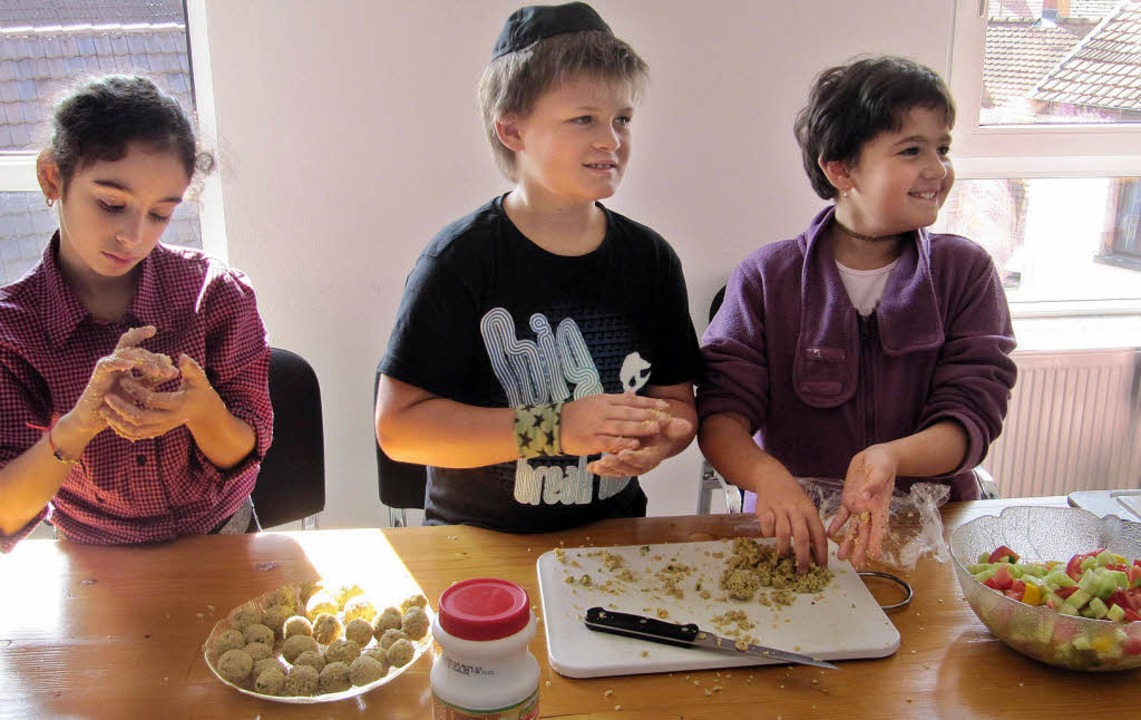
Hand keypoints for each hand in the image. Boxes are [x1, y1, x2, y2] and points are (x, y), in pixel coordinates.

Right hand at [69, 326, 166, 434]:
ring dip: (143, 361)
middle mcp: (115, 361)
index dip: (144, 337)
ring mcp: (106, 366)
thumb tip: (174, 371)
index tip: (155, 332)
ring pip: (125, 354)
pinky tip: (131, 365)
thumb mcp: (141, 390)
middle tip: (167, 369)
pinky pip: (108, 364)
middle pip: (136, 350)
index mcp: (125, 362)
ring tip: (156, 371)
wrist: (97, 419)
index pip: (136, 346)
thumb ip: (155, 379)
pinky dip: (120, 362)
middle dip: (153, 358)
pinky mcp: (97, 375)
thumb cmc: (118, 404)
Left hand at [101, 354, 216, 441]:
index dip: (136, 389)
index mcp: (178, 404)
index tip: (123, 378)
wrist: (203, 413)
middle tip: (107, 396)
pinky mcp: (157, 432)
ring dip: (118, 421)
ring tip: (104, 409)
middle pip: (141, 417)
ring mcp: (163, 428)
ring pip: (136, 429)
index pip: (153, 399)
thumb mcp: (198, 378)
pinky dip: (122, 430)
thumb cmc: (199, 390)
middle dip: (122, 407)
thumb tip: (181, 356)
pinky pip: (136, 435)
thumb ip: (191, 368)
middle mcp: (170, 419)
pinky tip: (112, 420)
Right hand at [559, 393, 670, 456]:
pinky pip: (610, 442)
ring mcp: (597, 425)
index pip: (632, 401)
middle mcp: (603, 411)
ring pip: (622, 426)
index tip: (666, 406)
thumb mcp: (596, 401)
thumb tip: (633, 394)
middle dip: (649, 415)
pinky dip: (623, 443)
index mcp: (605, 400)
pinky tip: (635, 445)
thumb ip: (616, 400)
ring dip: (640, 427)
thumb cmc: (578, 414)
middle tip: (666, 418)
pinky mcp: (591, 440)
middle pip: (630, 412)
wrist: (553, 425)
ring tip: (656, 429)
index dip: (650, 404)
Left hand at [587, 415, 691, 476]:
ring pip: (618, 470)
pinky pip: (611, 470)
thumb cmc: (661, 432)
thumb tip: (687, 425)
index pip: (644, 460)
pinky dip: (600, 469)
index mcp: (653, 456)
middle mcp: (641, 464)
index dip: (634, 457)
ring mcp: (630, 466)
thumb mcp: (669, 428)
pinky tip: (590, 467)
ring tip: (596, 465)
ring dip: (607, 469)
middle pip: (628, 468)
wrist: (658, 437)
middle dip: (617, 464)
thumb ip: (675, 427)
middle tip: (606, 460)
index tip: (624, 453)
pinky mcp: (621, 465)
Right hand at [753, 471, 828, 572]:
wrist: (772, 478)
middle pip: (802, 537)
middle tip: (802, 570)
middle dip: (803, 556)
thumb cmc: (793, 498)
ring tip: (783, 556)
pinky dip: (768, 535)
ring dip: (784, 548)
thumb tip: (816, 554)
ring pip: (783, 533)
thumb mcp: (806, 508)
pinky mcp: (764, 509)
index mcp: (810, 511)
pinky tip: (769, 537)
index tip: (822, 568)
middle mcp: (796, 510)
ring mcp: (780, 509)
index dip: (821, 553)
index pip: (819, 535)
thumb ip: (810, 527)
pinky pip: (767, 527)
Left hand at [828, 444, 896, 567]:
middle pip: (864, 532)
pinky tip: (830, 535)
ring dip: (847, 542)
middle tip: (855, 565)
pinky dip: (836, 524)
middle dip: (860, 548)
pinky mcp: (849, 499)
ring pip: (852, 528)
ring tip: (840, 557)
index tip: (874, 556)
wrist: (877, 456)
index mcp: (879, 505)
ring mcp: (858, 505)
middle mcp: (869, 509)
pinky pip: (842, 515)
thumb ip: (873, 485)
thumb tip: (864, 498)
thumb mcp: (880, 471)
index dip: (876, 541)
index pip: (879, 527)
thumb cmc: (883, 463)